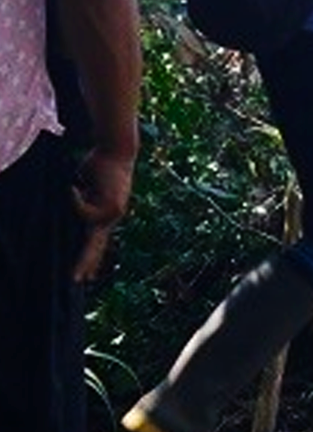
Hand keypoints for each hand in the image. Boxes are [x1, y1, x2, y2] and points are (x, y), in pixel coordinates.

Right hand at [71, 148, 135, 282]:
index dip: (92, 258)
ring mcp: (114, 214)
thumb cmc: (100, 163)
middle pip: (98, 246)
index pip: (98, 241)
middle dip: (87, 263)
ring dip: (78, 215)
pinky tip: (76, 187)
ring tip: (78, 191)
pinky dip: (76, 199)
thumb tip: (77, 210)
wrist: (116, 151)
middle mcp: (112, 217)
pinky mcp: (112, 209)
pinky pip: (84, 213)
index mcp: (105, 214)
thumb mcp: (87, 185)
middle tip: (79, 280)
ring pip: (90, 234)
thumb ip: (83, 201)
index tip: (89, 275)